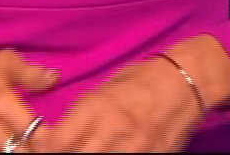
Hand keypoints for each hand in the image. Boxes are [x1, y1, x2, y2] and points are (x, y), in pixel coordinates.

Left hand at [27, 56, 202, 153]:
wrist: (184, 81)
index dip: (47, 150)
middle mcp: (115, 129)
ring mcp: (137, 147)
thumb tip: (59, 139)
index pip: (59, 142)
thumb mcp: (103, 91)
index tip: (45, 150)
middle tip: (63, 154)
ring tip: (89, 153)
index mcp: (97, 108)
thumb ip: (81, 117)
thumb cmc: (140, 81)